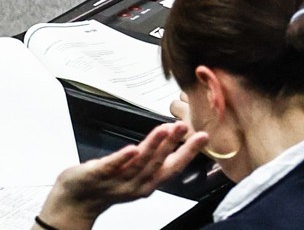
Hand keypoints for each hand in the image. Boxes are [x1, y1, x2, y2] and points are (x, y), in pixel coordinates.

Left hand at [41, 122, 206, 228]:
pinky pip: (110, 168)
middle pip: (157, 164)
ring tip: (164, 130)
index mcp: (146, 183)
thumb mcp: (136, 174)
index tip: (202, 136)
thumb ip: (154, 158)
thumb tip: (173, 135)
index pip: (172, 167)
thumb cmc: (106, 185)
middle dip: (173, 145)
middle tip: (184, 127)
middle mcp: (134, 185)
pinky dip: (121, 159)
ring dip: (153, 147)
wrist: (73, 203)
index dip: (189, 152)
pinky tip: (131, 149)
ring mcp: (115, 182)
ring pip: (138, 164)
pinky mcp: (95, 176)